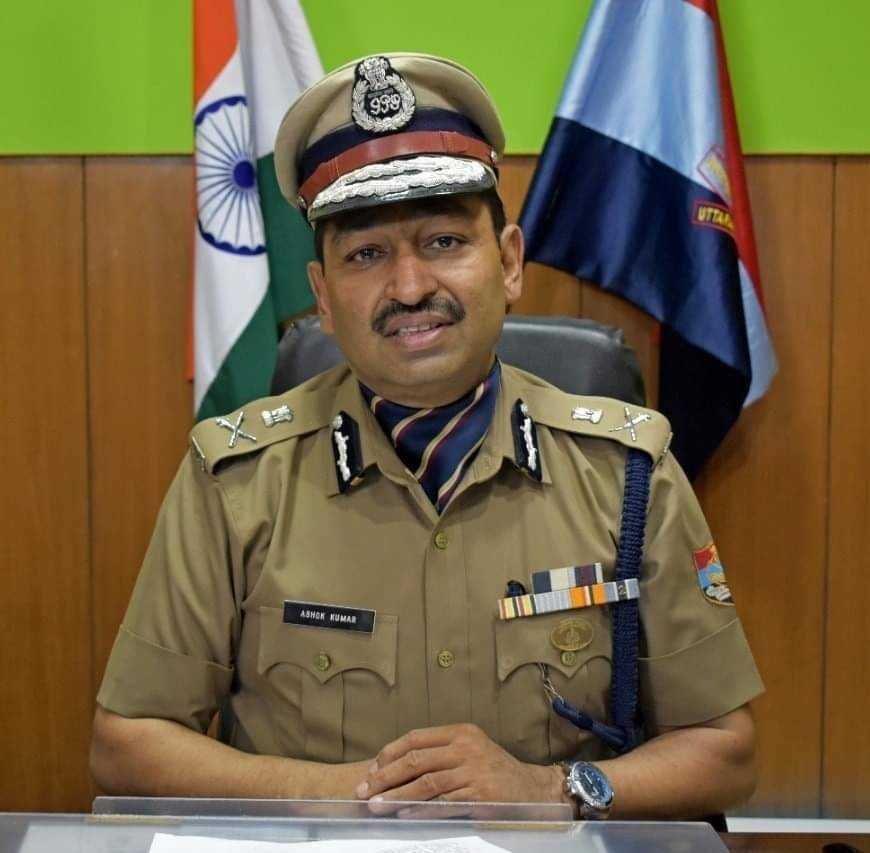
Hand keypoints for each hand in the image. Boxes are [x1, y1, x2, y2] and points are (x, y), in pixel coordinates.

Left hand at [354, 723, 564, 813]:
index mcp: (460, 732)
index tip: (371, 768)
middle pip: (415, 760)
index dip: (390, 753)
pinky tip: (403, 815)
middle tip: (363, 790)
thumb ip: (441, 754)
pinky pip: (443, 803)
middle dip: (384, 776)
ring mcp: (473, 770)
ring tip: (375, 806)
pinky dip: (420, 810)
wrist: (534, 790)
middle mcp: (466, 747)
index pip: (415, 738)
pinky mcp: (480, 794)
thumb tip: (398, 767)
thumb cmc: (496, 772)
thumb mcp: (471, 751)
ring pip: (425, 783)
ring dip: (396, 796)